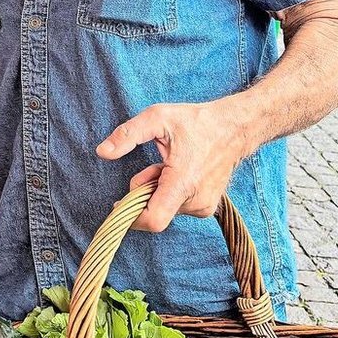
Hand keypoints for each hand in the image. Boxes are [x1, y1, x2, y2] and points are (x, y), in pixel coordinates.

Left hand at [95, 101, 250, 233]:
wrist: (234, 127)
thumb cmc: (197, 122)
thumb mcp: (157, 118)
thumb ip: (127, 135)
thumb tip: (102, 152)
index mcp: (183, 182)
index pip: (154, 220)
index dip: (132, 218)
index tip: (119, 205)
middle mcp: (196, 200)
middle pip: (154, 211)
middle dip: (143, 192)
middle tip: (153, 167)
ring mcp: (204, 206)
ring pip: (164, 208)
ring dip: (156, 190)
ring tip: (168, 166)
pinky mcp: (207, 207)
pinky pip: (176, 207)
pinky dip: (169, 193)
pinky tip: (178, 173)